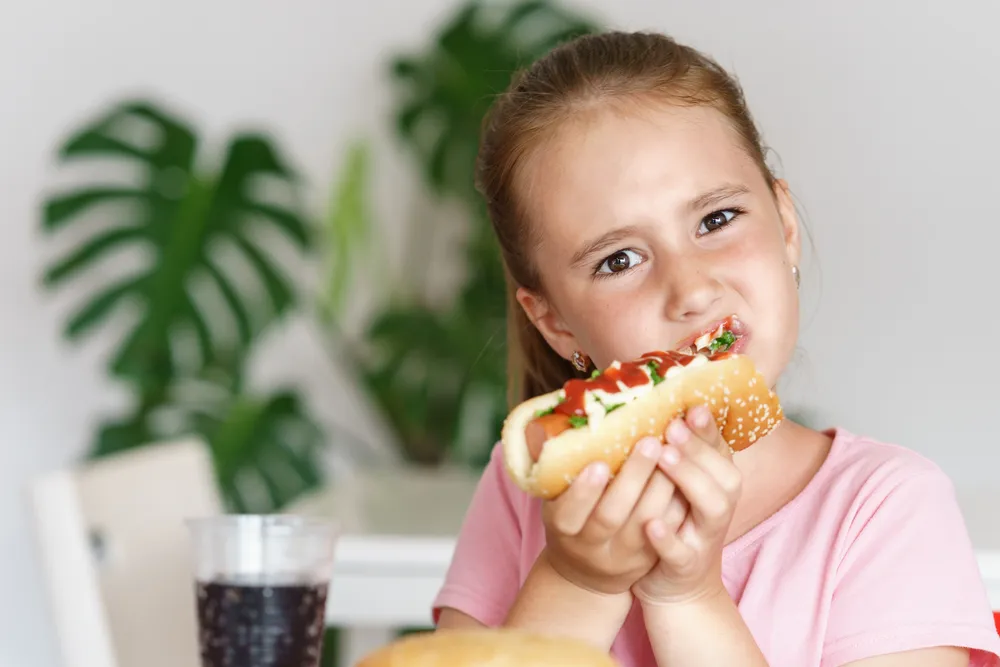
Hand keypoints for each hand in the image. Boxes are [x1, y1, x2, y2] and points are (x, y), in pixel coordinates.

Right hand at [541, 435, 677, 595]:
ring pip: (646, 522)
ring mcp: (624, 556)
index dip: (583, 491)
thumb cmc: (572, 520)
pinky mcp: (650, 558)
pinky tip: (686, 471)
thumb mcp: (557, 502)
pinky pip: (669, 528)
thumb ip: (564, 472)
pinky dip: (678, 499)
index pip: (568, 514)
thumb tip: (570, 423)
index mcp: (563, 531)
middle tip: (650, 442)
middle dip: (632, 477)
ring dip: (661, 484)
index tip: (599, 463)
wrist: (588, 571)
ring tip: (672, 449)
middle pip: (611, 516)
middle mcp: (591, 548)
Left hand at [631, 404, 741, 605]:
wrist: (678, 588)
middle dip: (698, 449)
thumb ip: (679, 451)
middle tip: (671, 426)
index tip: (692, 405)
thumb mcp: (682, 486)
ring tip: (664, 458)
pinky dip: (669, 538)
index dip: (709, 429)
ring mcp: (704, 538)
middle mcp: (718, 508)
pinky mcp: (685, 566)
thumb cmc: (675, 522)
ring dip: (690, 481)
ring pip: (712, 508)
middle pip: (723, 476)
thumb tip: (659, 403)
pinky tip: (651, 522)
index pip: (721, 450)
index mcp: (716, 484)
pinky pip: (681, 553)